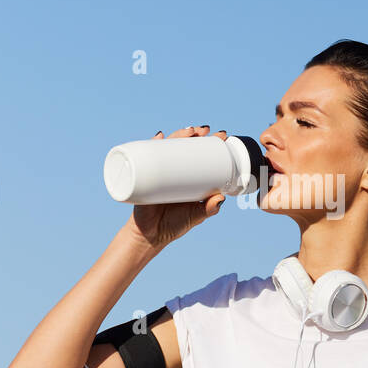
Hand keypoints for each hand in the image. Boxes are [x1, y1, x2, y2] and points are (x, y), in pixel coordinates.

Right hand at [125, 125, 228, 249]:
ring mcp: (160, 171)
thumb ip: (208, 209)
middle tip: (204, 131)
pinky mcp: (145, 174)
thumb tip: (221, 198)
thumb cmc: (174, 225)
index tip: (221, 136)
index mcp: (189, 177)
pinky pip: (147, 156)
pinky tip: (159, 136)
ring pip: (169, 147)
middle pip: (184, 146)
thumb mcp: (195, 216)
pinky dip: (152, 143)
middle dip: (195, 134)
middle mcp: (175, 171)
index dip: (210, 143)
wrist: (150, 236)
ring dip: (178, 134)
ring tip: (188, 132)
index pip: (201, 154)